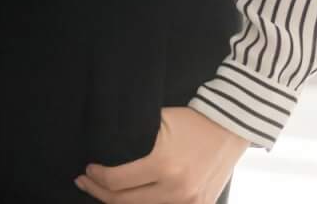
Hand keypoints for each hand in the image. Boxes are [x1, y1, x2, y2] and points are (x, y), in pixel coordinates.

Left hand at [76, 106, 247, 203]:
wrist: (230, 127)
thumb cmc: (191, 120)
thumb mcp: (156, 122)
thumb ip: (131, 138)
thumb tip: (103, 147)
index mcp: (163, 166)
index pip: (116, 182)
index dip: (95, 178)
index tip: (87, 170)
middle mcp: (177, 189)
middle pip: (125, 202)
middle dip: (100, 193)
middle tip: (86, 183)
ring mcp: (191, 202)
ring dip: (120, 203)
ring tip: (105, 192)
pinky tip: (132, 198)